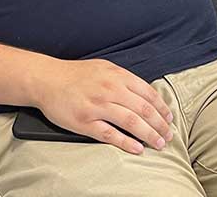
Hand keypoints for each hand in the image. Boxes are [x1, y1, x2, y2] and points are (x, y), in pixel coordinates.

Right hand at [34, 58, 173, 154]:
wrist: (46, 79)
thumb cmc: (76, 74)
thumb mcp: (104, 68)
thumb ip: (124, 79)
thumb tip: (145, 94)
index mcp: (117, 76)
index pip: (148, 93)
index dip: (162, 107)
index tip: (169, 118)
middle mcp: (110, 90)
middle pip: (143, 109)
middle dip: (160, 124)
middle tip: (168, 135)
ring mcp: (97, 107)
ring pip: (131, 122)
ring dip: (148, 135)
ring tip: (158, 143)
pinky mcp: (84, 122)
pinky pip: (110, 134)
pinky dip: (126, 143)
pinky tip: (137, 148)